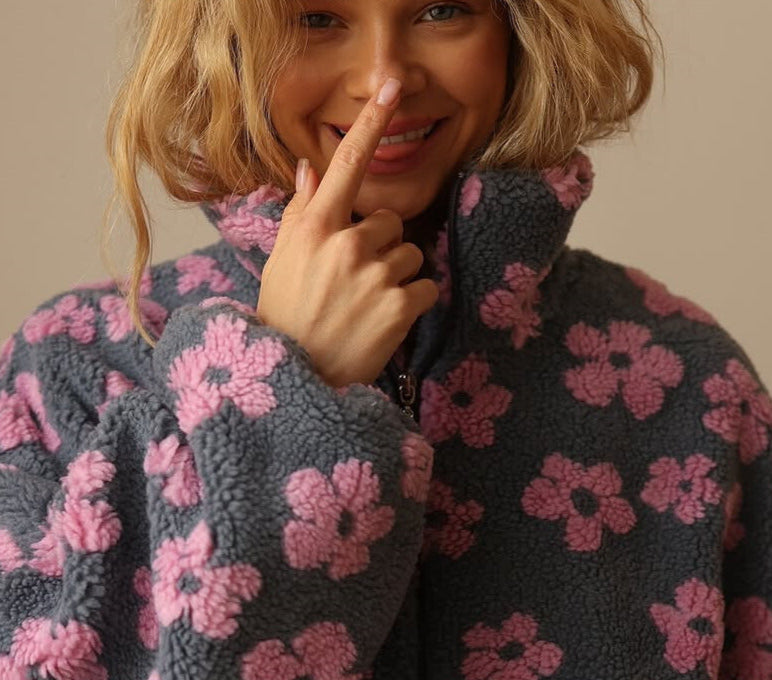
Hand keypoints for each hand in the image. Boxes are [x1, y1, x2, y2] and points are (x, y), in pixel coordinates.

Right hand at [256, 81, 440, 387]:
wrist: (298, 379)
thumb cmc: (286, 318)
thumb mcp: (282, 261)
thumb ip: (302, 212)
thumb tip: (312, 169)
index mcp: (315, 228)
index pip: (347, 166)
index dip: (371, 125)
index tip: (393, 88)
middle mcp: (347, 245)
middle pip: (390, 222)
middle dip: (382, 247)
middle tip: (355, 282)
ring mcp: (376, 276)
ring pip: (411, 254)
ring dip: (398, 275)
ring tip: (368, 305)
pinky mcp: (400, 307)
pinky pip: (425, 286)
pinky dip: (412, 303)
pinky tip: (385, 322)